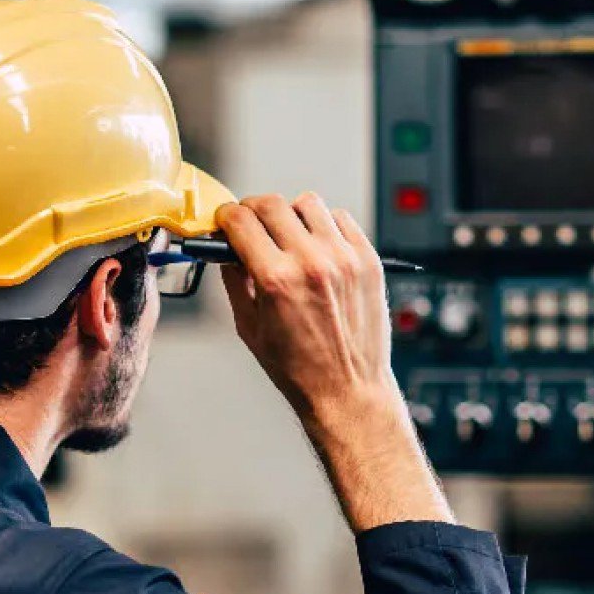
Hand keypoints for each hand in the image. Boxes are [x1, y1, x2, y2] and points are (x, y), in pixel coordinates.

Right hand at [218, 193, 451, 532]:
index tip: (225, 221)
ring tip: (289, 237)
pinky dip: (325, 226)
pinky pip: (341, 219)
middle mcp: (312, 263)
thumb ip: (234, 281)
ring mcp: (344, 259)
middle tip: (251, 225)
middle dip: (253, 210)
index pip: (241, 220)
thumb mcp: (249, 327)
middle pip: (272, 204)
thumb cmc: (299, 369)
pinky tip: (318, 247)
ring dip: (292, 215)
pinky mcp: (368, 261)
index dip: (225, 217)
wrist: (348, 389)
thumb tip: (227, 249)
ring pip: (309, 204)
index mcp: (277, 280)